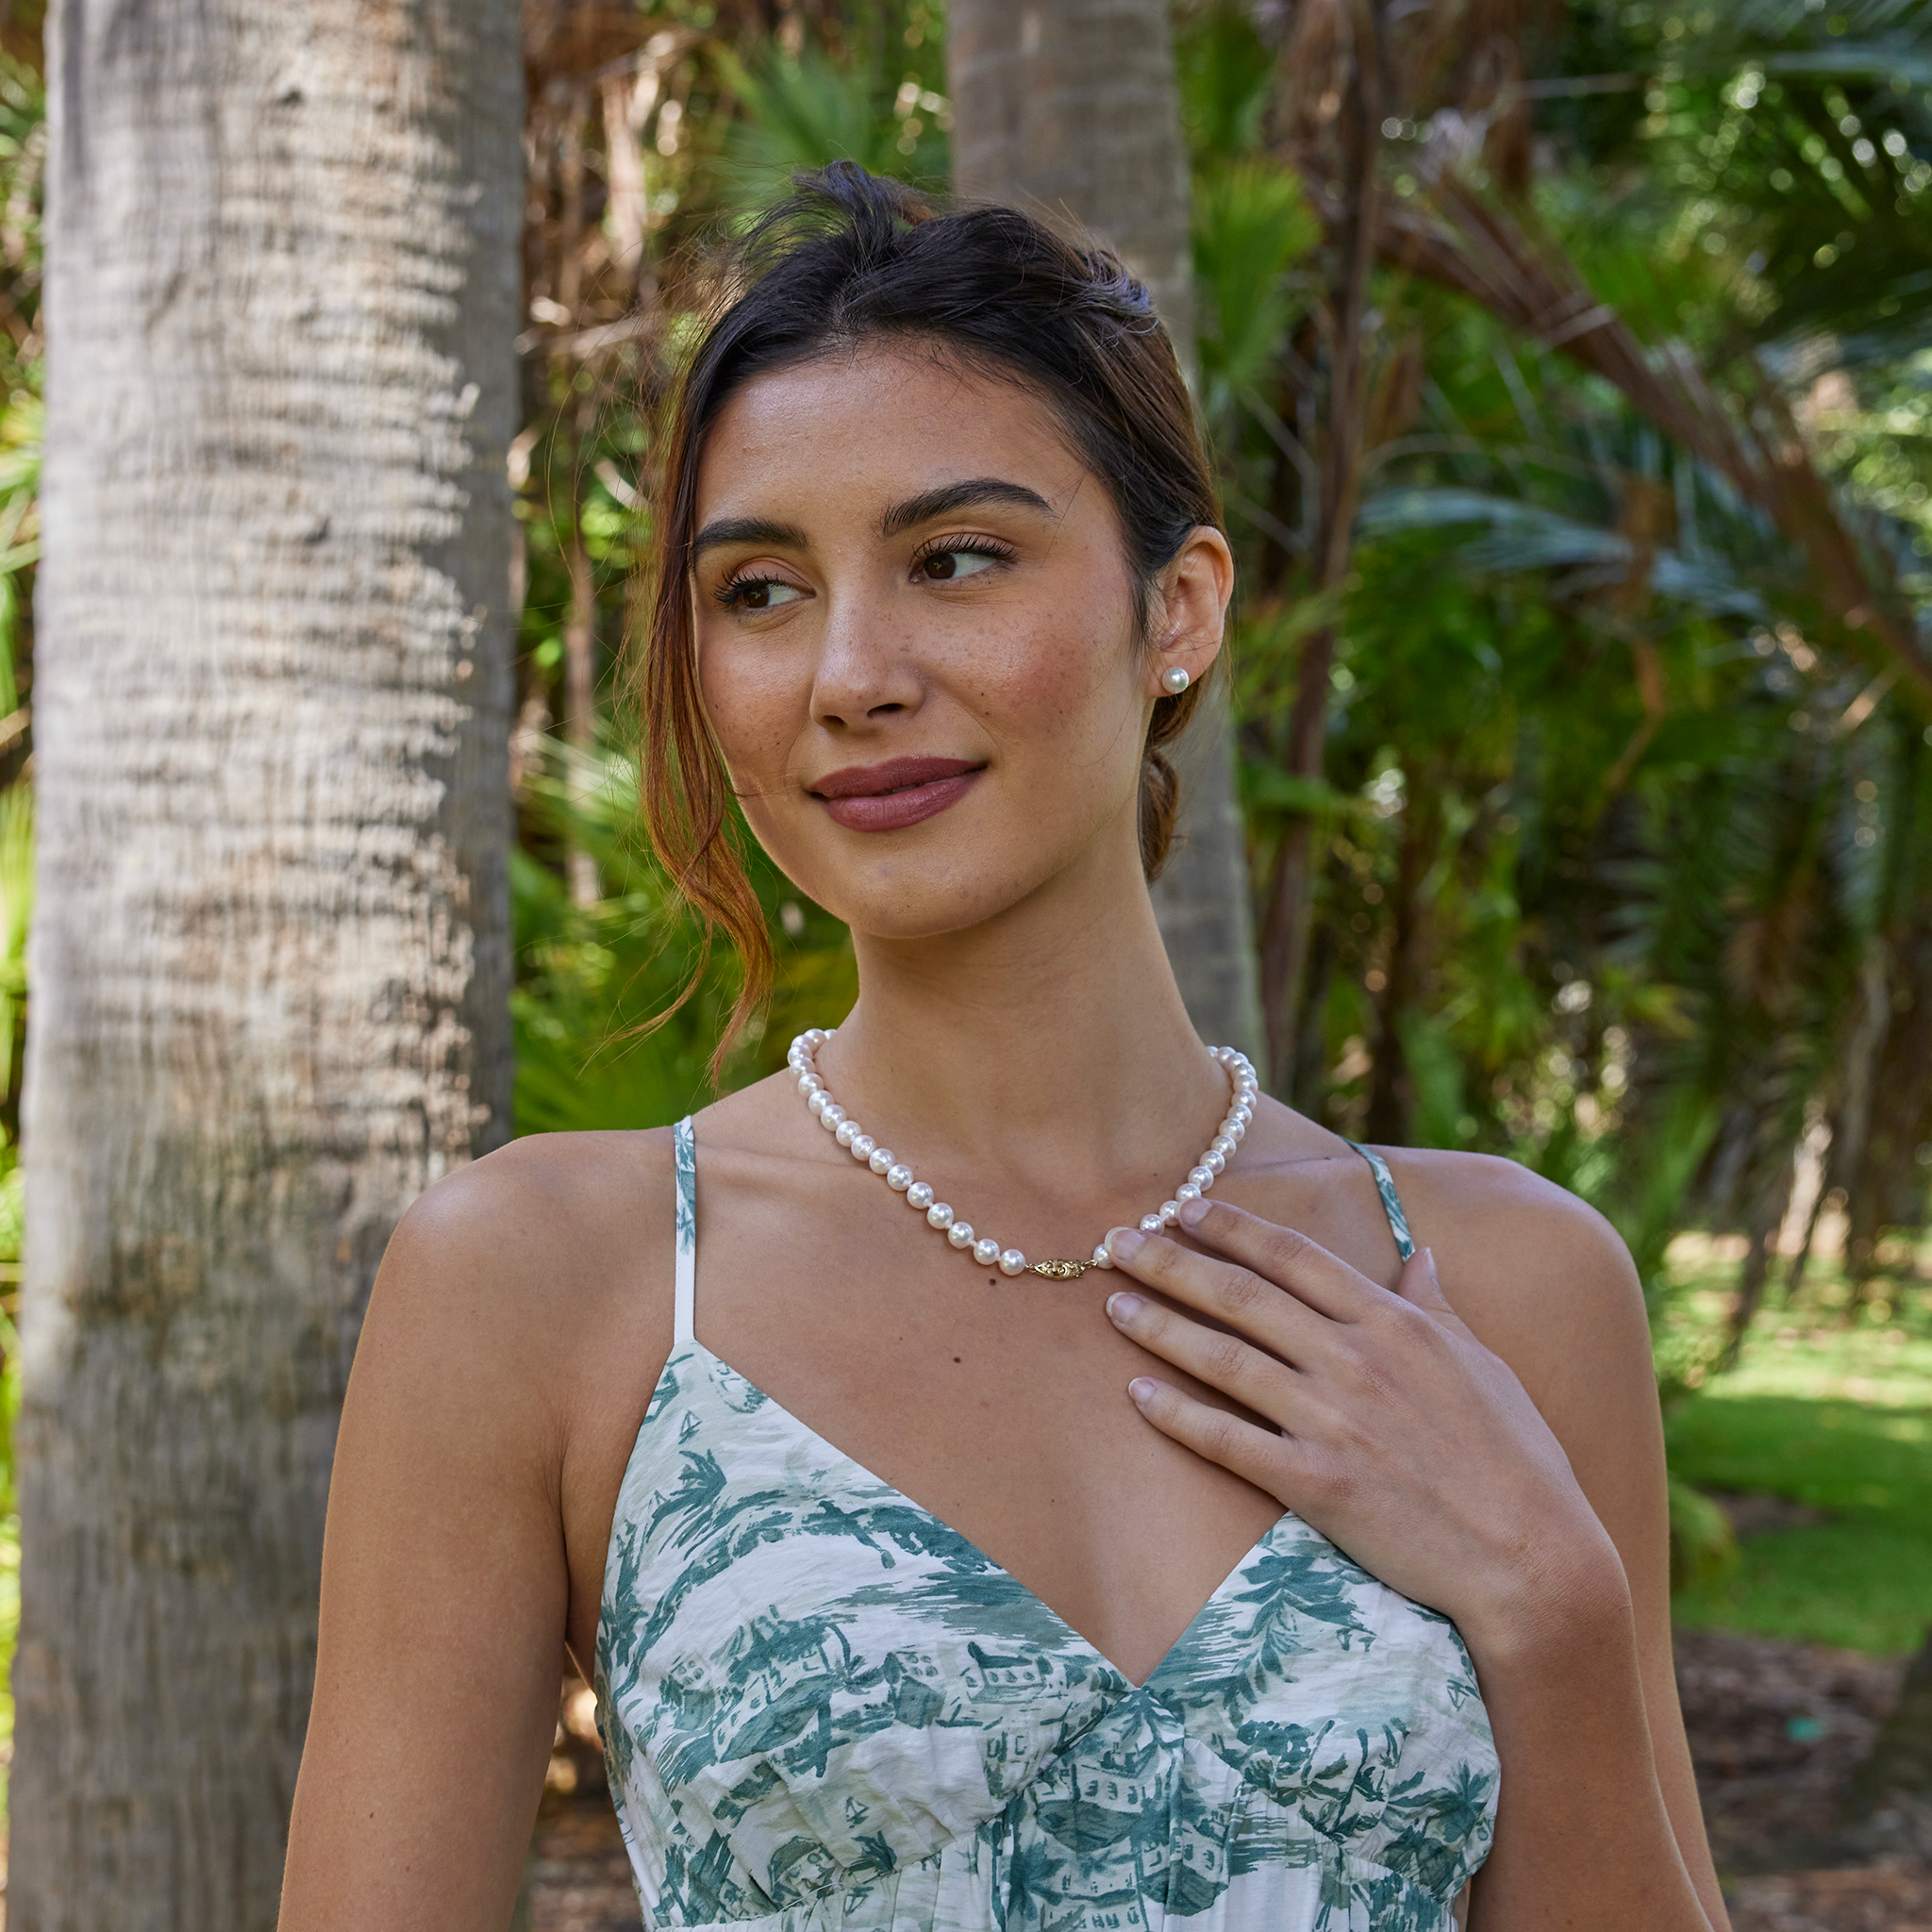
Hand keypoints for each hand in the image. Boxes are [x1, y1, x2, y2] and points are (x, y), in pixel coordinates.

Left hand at [1101, 1197, 1627, 1659]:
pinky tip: (1137, 1394)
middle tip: (1116, 1241)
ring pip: (1224, 1358)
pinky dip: (1177, 1415)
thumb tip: (1422, 1255)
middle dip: (1171, 1262)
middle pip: (1242, 1296)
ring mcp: (1333, 1421)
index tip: (1184, 1206)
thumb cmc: (1518, 1461)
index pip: (1294, 1257)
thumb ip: (1438, 1307)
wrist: (1535, 1558)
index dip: (1232, 1227)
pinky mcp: (1317, 1484)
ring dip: (1160, 1327)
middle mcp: (1355, 1359)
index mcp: (1395, 1323)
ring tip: (1112, 1305)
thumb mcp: (1484, 1365)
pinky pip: (1229, 1441)